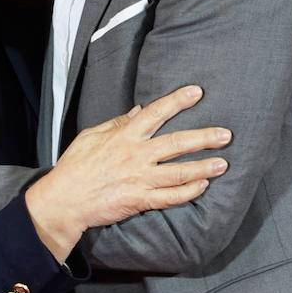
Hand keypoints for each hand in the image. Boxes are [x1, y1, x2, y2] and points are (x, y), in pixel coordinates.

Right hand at [25, 85, 230, 261]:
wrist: (65, 200)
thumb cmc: (75, 166)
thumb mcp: (92, 135)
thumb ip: (118, 123)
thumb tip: (139, 110)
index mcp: (125, 135)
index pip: (156, 113)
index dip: (177, 101)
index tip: (197, 92)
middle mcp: (136, 155)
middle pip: (177, 143)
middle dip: (204, 137)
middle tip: (226, 134)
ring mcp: (139, 178)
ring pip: (179, 172)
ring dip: (203, 167)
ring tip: (224, 163)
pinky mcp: (139, 200)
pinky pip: (169, 197)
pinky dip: (188, 192)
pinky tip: (203, 187)